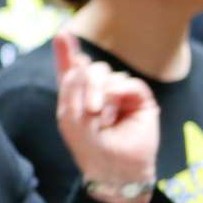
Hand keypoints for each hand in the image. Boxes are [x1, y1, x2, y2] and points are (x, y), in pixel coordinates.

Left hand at [55, 34, 158, 202]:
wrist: (114, 169)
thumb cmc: (89, 146)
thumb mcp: (70, 115)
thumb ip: (72, 84)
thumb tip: (82, 59)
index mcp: (78, 97)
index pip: (72, 70)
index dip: (67, 52)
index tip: (62, 34)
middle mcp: (98, 93)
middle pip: (89, 68)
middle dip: (86, 82)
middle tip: (88, 108)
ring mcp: (120, 95)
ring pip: (109, 74)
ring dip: (100, 94)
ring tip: (100, 119)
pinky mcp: (140, 100)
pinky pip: (129, 83)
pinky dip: (118, 94)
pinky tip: (113, 112)